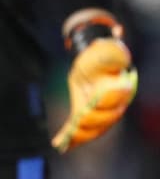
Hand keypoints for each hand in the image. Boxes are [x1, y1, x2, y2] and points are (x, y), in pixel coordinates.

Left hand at [52, 33, 136, 152]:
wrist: (91, 65)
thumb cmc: (99, 59)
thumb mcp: (103, 52)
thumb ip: (110, 50)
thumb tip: (117, 34)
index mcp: (120, 90)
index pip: (119, 98)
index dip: (113, 97)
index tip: (108, 93)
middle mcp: (112, 106)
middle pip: (107, 119)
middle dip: (95, 118)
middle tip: (82, 117)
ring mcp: (98, 114)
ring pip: (92, 129)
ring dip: (80, 134)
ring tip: (67, 138)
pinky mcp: (83, 117)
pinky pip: (77, 131)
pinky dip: (67, 138)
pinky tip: (58, 144)